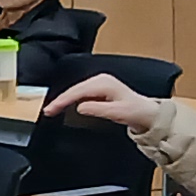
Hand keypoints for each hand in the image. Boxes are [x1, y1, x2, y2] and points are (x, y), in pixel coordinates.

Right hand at [40, 72, 158, 129]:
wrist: (148, 115)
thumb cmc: (136, 112)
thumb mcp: (117, 113)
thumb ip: (97, 109)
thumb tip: (79, 107)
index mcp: (103, 83)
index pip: (77, 91)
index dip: (62, 100)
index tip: (51, 110)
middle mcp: (100, 80)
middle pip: (74, 90)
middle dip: (60, 100)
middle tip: (47, 111)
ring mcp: (100, 84)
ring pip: (76, 91)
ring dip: (64, 100)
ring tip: (52, 110)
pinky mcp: (99, 90)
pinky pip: (80, 94)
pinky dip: (71, 100)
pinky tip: (65, 106)